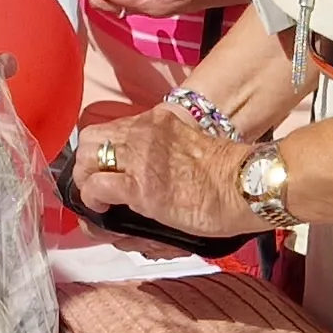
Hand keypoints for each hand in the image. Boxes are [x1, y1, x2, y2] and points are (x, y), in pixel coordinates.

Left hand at [66, 106, 261, 239]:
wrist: (247, 184)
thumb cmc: (227, 175)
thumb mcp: (189, 147)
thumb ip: (164, 152)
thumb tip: (148, 175)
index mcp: (155, 121)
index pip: (108, 129)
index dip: (99, 152)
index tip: (103, 171)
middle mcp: (142, 132)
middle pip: (90, 140)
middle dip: (86, 165)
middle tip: (95, 187)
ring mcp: (139, 157)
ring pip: (86, 161)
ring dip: (86, 183)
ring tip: (100, 202)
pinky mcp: (139, 185)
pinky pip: (95, 187)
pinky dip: (92, 200)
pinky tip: (104, 211)